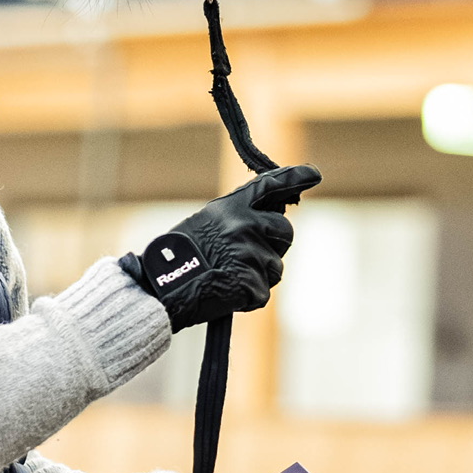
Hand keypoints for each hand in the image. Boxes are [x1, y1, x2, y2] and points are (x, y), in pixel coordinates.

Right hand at [127, 164, 320, 330]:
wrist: (159, 289)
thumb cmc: (176, 259)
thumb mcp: (204, 225)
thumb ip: (236, 220)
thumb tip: (270, 223)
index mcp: (230, 208)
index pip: (269, 186)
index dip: (294, 177)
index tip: (314, 174)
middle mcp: (245, 225)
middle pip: (285, 232)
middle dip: (274, 245)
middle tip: (246, 257)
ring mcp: (250, 254)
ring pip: (276, 267)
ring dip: (258, 276)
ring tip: (225, 277)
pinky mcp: (252, 283)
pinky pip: (262, 293)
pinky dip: (247, 299)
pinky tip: (224, 294)